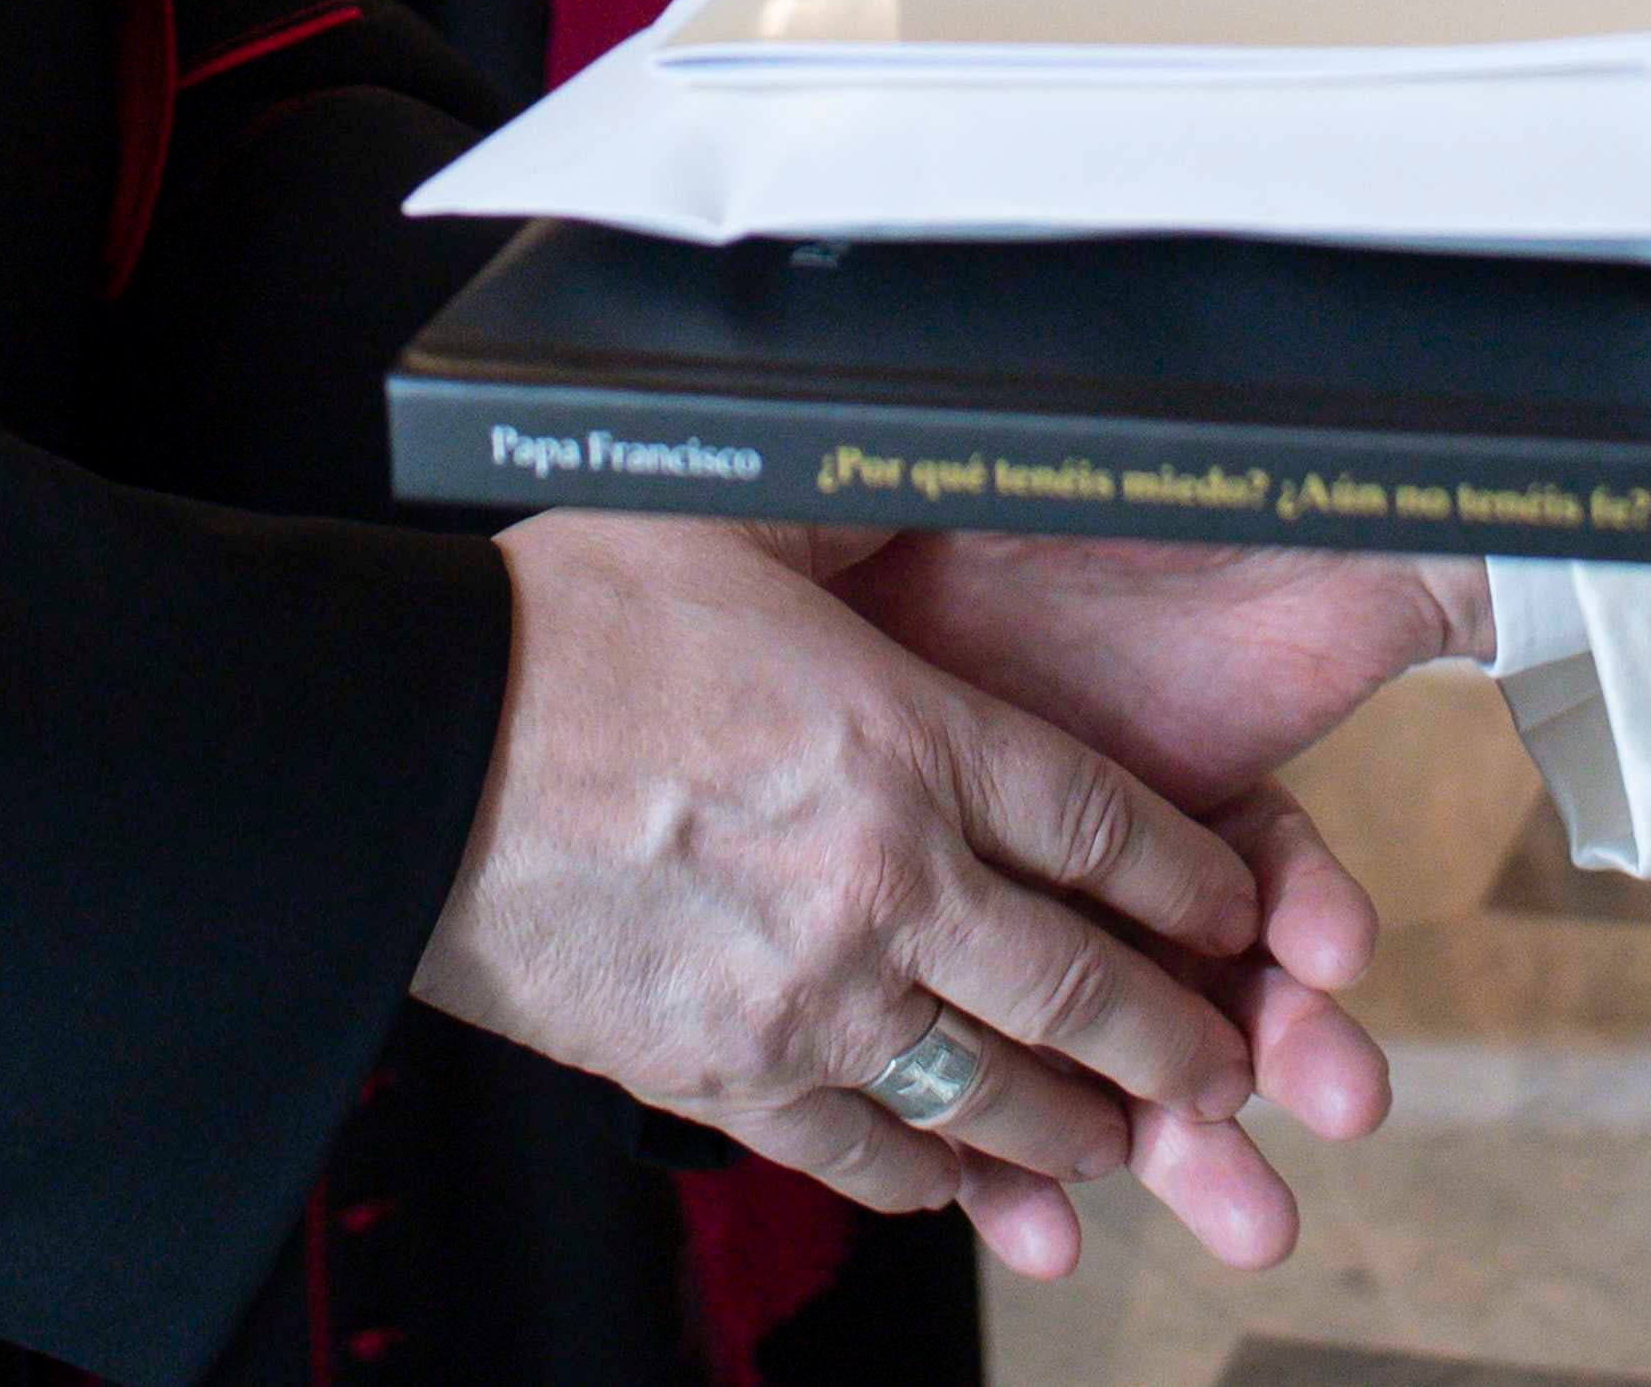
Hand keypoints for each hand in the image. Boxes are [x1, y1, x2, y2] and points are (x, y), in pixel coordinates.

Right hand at [409, 514, 1267, 1280]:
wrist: (411, 759)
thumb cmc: (555, 630)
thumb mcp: (738, 523)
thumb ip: (853, 516)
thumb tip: (918, 470)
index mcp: (910, 743)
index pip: (1109, 829)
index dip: (1197, 881)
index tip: (1239, 913)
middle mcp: (887, 887)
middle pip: (1085, 988)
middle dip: (1176, 1039)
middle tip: (1221, 1065)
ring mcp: (811, 999)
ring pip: (996, 1094)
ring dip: (1076, 1125)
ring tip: (1116, 1137)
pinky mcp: (723, 1076)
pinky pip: (866, 1154)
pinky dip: (932, 1178)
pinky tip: (961, 1181)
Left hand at [834, 539, 1470, 1254]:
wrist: (890, 493)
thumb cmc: (1075, 521)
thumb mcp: (1237, 540)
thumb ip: (1406, 575)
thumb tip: (1546, 571)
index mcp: (1184, 788)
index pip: (1268, 874)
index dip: (1310, 917)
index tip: (1332, 955)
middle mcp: (1104, 869)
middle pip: (1207, 986)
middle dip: (1277, 1062)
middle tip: (1336, 1111)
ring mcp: (1011, 920)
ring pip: (1101, 1057)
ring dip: (1175, 1145)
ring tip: (1240, 1213)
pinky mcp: (917, 970)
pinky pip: (962, 1084)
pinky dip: (1008, 1173)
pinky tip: (1045, 1228)